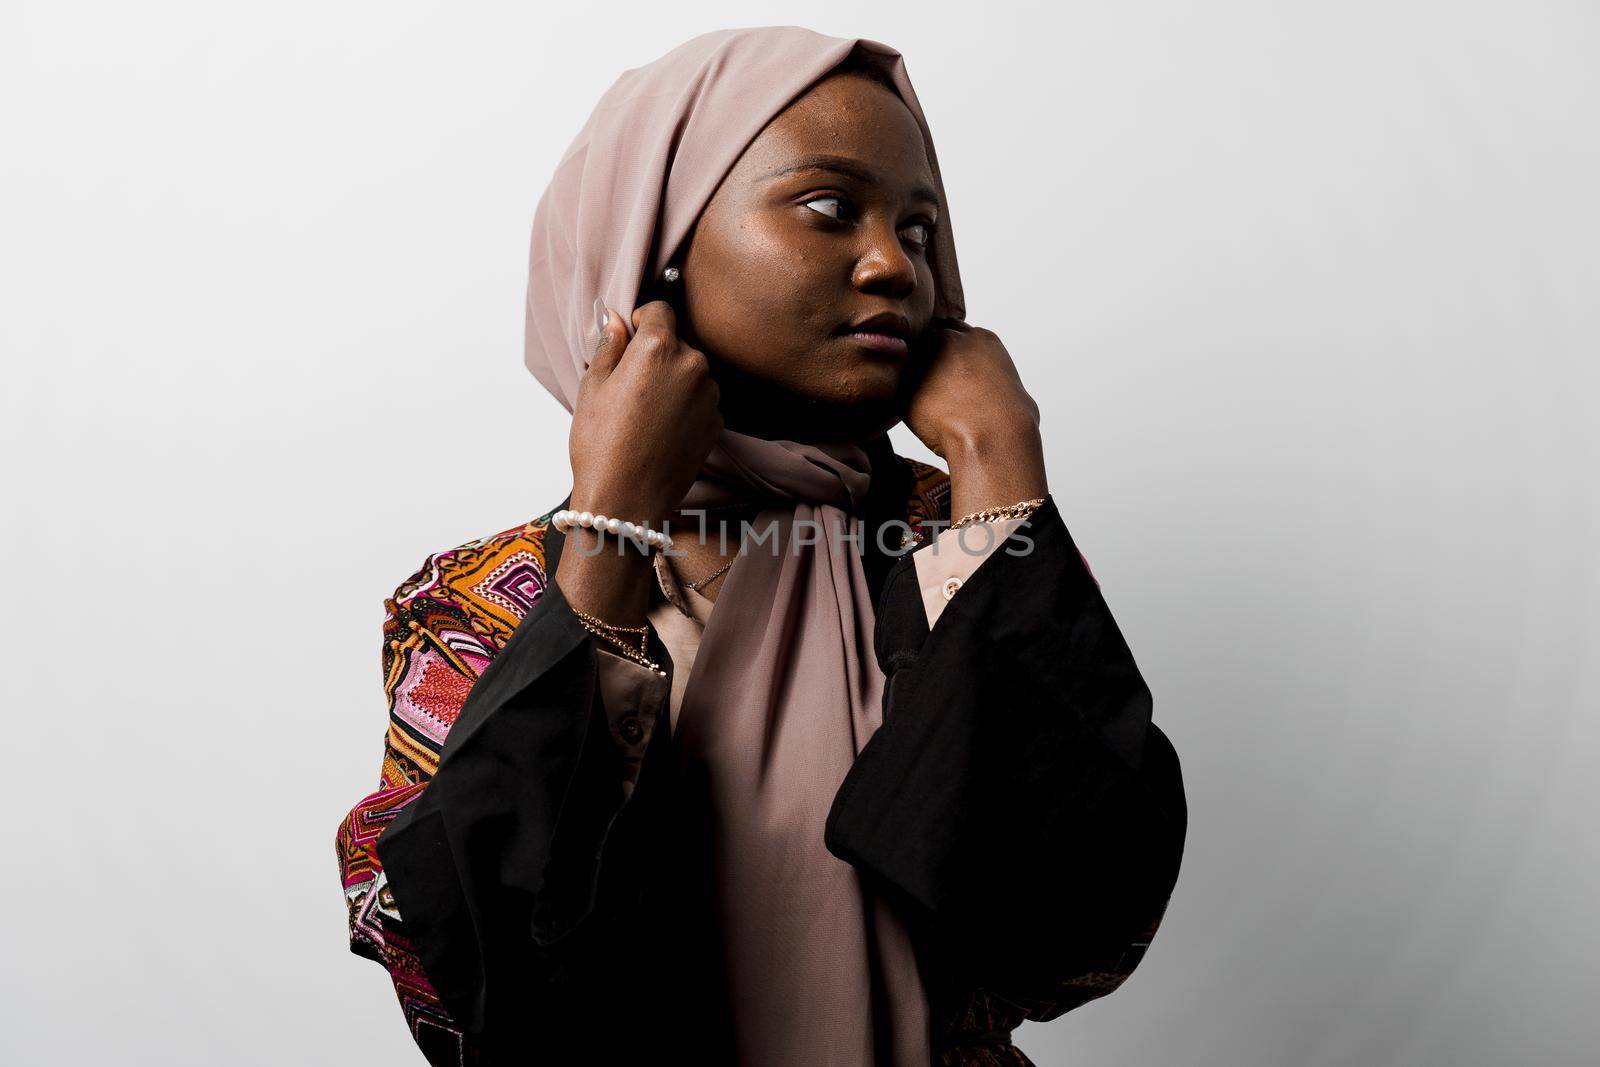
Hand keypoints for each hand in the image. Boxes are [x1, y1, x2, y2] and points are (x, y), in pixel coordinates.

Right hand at [569, 300, 723, 526]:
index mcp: (658, 348)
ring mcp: (710, 395)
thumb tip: (616, 320)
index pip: (660, 309)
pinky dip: (686, 407)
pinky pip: (701, 401)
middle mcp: (693, 364)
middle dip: (656, 355)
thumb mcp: (593, 387)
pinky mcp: (718, 422)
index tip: (629, 339)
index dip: (642, 320)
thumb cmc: (602, 445)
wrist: (627, 499)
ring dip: (673, 382)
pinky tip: (663, 430)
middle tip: (630, 388)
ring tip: (646, 414)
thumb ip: (609, 345)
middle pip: (677, 343)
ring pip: (690, 372)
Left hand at [901, 318, 1047, 517]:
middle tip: (932, 385)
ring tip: (925, 402)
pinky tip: (915, 416)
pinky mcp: (905, 380)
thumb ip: (997, 383)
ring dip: (912, 375)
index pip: (955, 331)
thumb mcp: (1014, 391)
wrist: (990, 435)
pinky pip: (898, 387)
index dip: (950, 352)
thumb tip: (998, 396)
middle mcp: (951, 340)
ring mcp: (926, 356)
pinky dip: (902, 398)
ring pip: (911, 360)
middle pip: (930, 338)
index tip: (950, 372)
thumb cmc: (1010, 421)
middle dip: (928, 356)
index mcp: (981, 339)